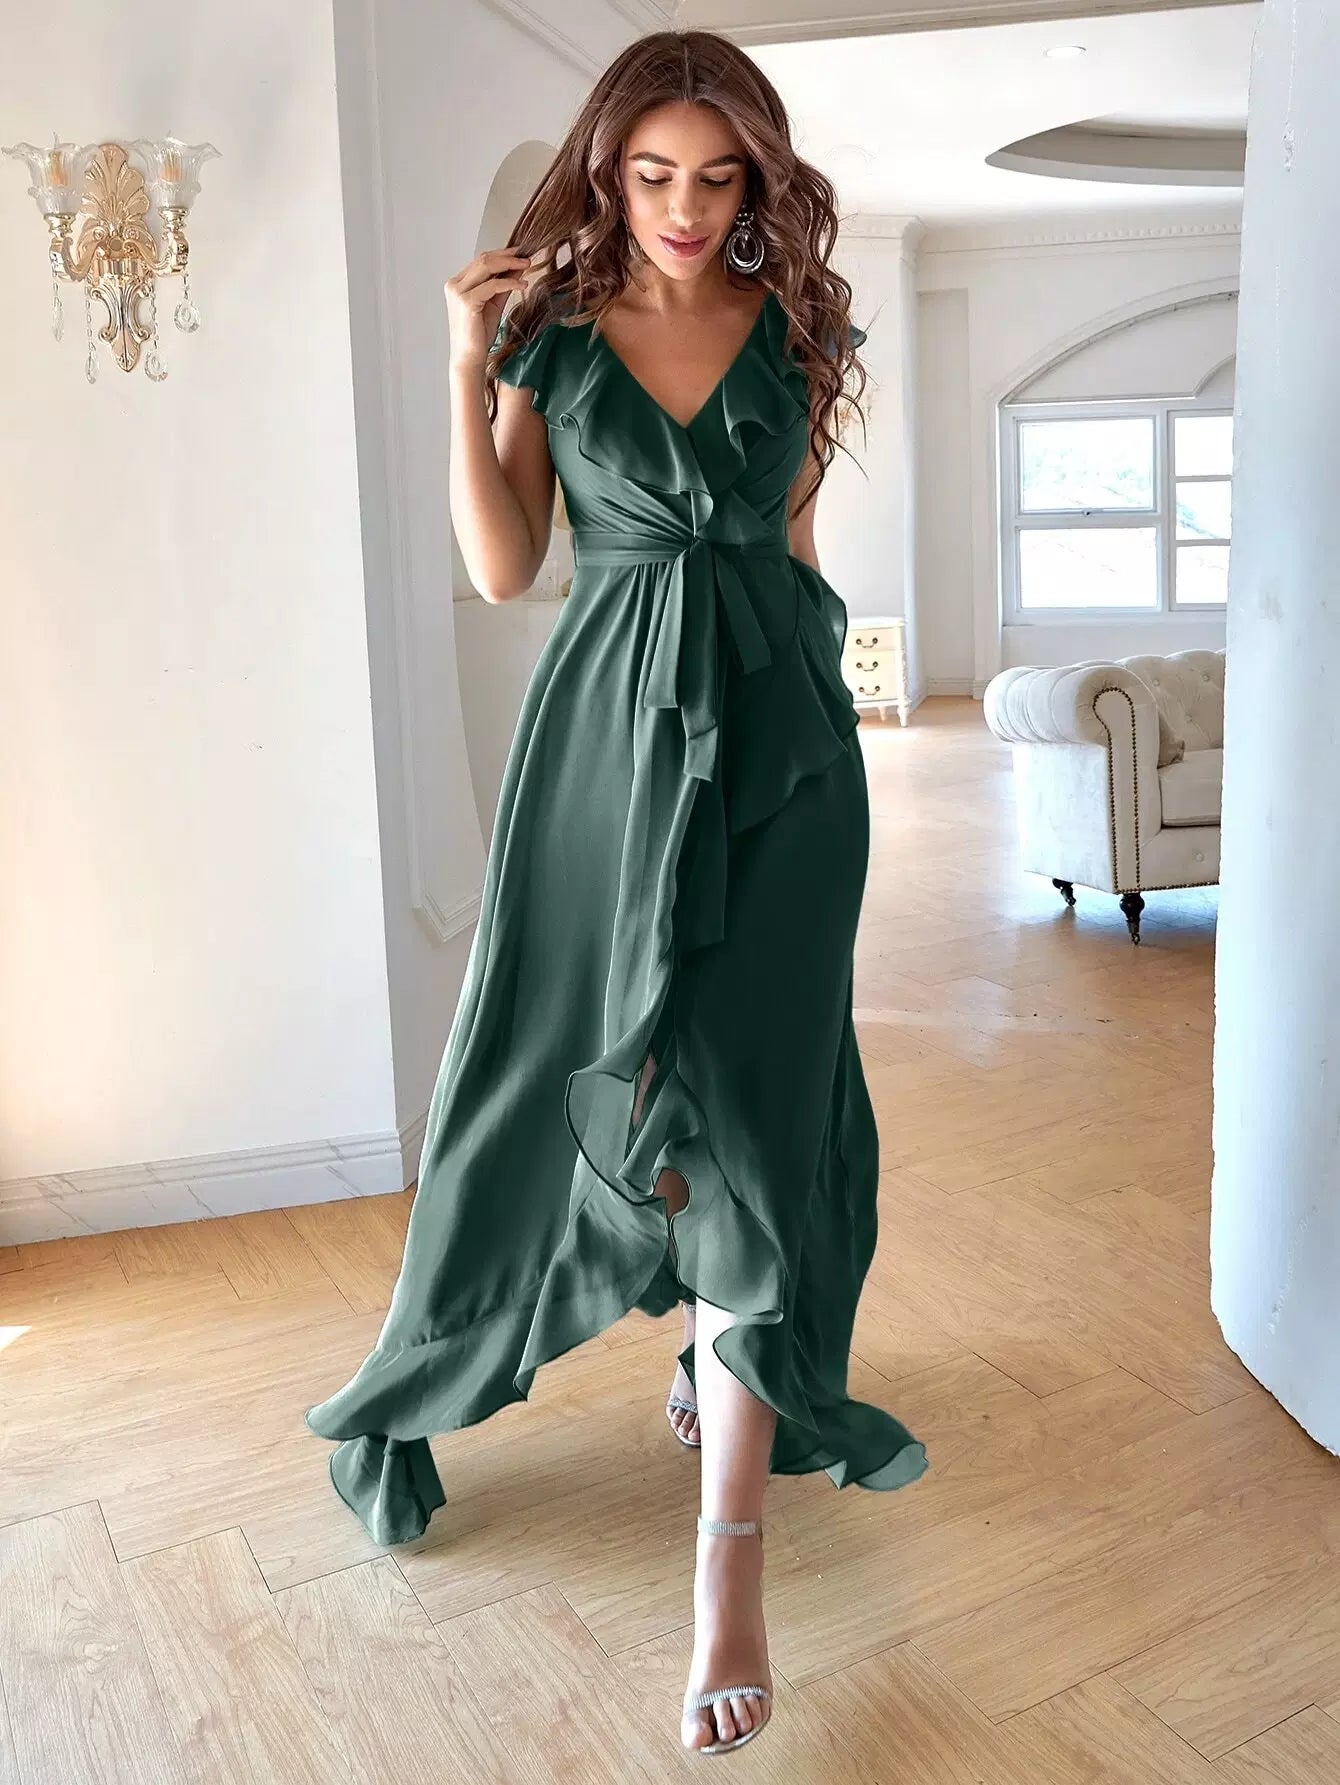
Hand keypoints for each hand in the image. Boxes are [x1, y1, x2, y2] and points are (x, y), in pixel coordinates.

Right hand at [445, 247, 535, 373]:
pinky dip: (509, 283)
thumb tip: (517, 267)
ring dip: (510, 264)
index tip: (520, 253)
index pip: (480, 261)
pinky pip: (492, 285)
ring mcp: (458, 292)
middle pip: (483, 259)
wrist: (469, 358)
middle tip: (526, 257)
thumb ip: (503, 285)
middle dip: (507, 256)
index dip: (501, 254)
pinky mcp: (466, 302)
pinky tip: (522, 285)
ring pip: (486, 267)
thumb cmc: (478, 335)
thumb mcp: (494, 303)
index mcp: (457, 283)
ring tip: (527, 265)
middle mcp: (454, 284)